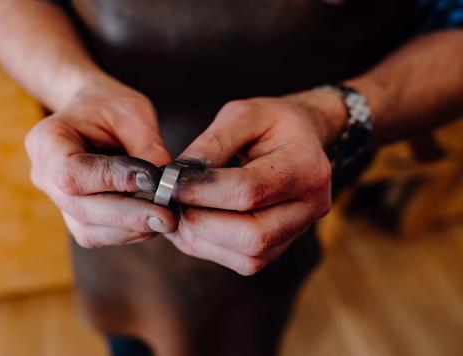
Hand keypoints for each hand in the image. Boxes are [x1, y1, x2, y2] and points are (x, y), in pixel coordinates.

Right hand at [25, 76, 177, 247]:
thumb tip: (165, 183)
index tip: (153, 180)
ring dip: (130, 229)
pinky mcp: (74, 216)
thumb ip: (147, 146)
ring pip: (88, 229)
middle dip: (128, 215)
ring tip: (165, 218)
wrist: (90, 112)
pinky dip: (127, 232)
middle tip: (168, 217)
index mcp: (47, 141)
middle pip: (81, 208)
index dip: (112, 181)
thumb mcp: (132, 112)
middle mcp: (43, 175)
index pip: (74, 172)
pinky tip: (152, 221)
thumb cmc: (108, 106)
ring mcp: (56, 200)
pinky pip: (97, 235)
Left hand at [166, 90, 346, 274]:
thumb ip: (212, 143)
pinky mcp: (280, 246)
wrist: (302, 139)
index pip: (249, 191)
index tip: (168, 183)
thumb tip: (177, 175)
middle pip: (253, 235)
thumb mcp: (243, 115)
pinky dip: (208, 247)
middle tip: (170, 202)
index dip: (203, 191)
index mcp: (306, 167)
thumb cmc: (271, 123)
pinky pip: (244, 262)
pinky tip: (190, 225)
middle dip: (201, 221)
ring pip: (248, 257)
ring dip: (201, 239)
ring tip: (177, 212)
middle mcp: (310, 206)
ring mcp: (298, 232)